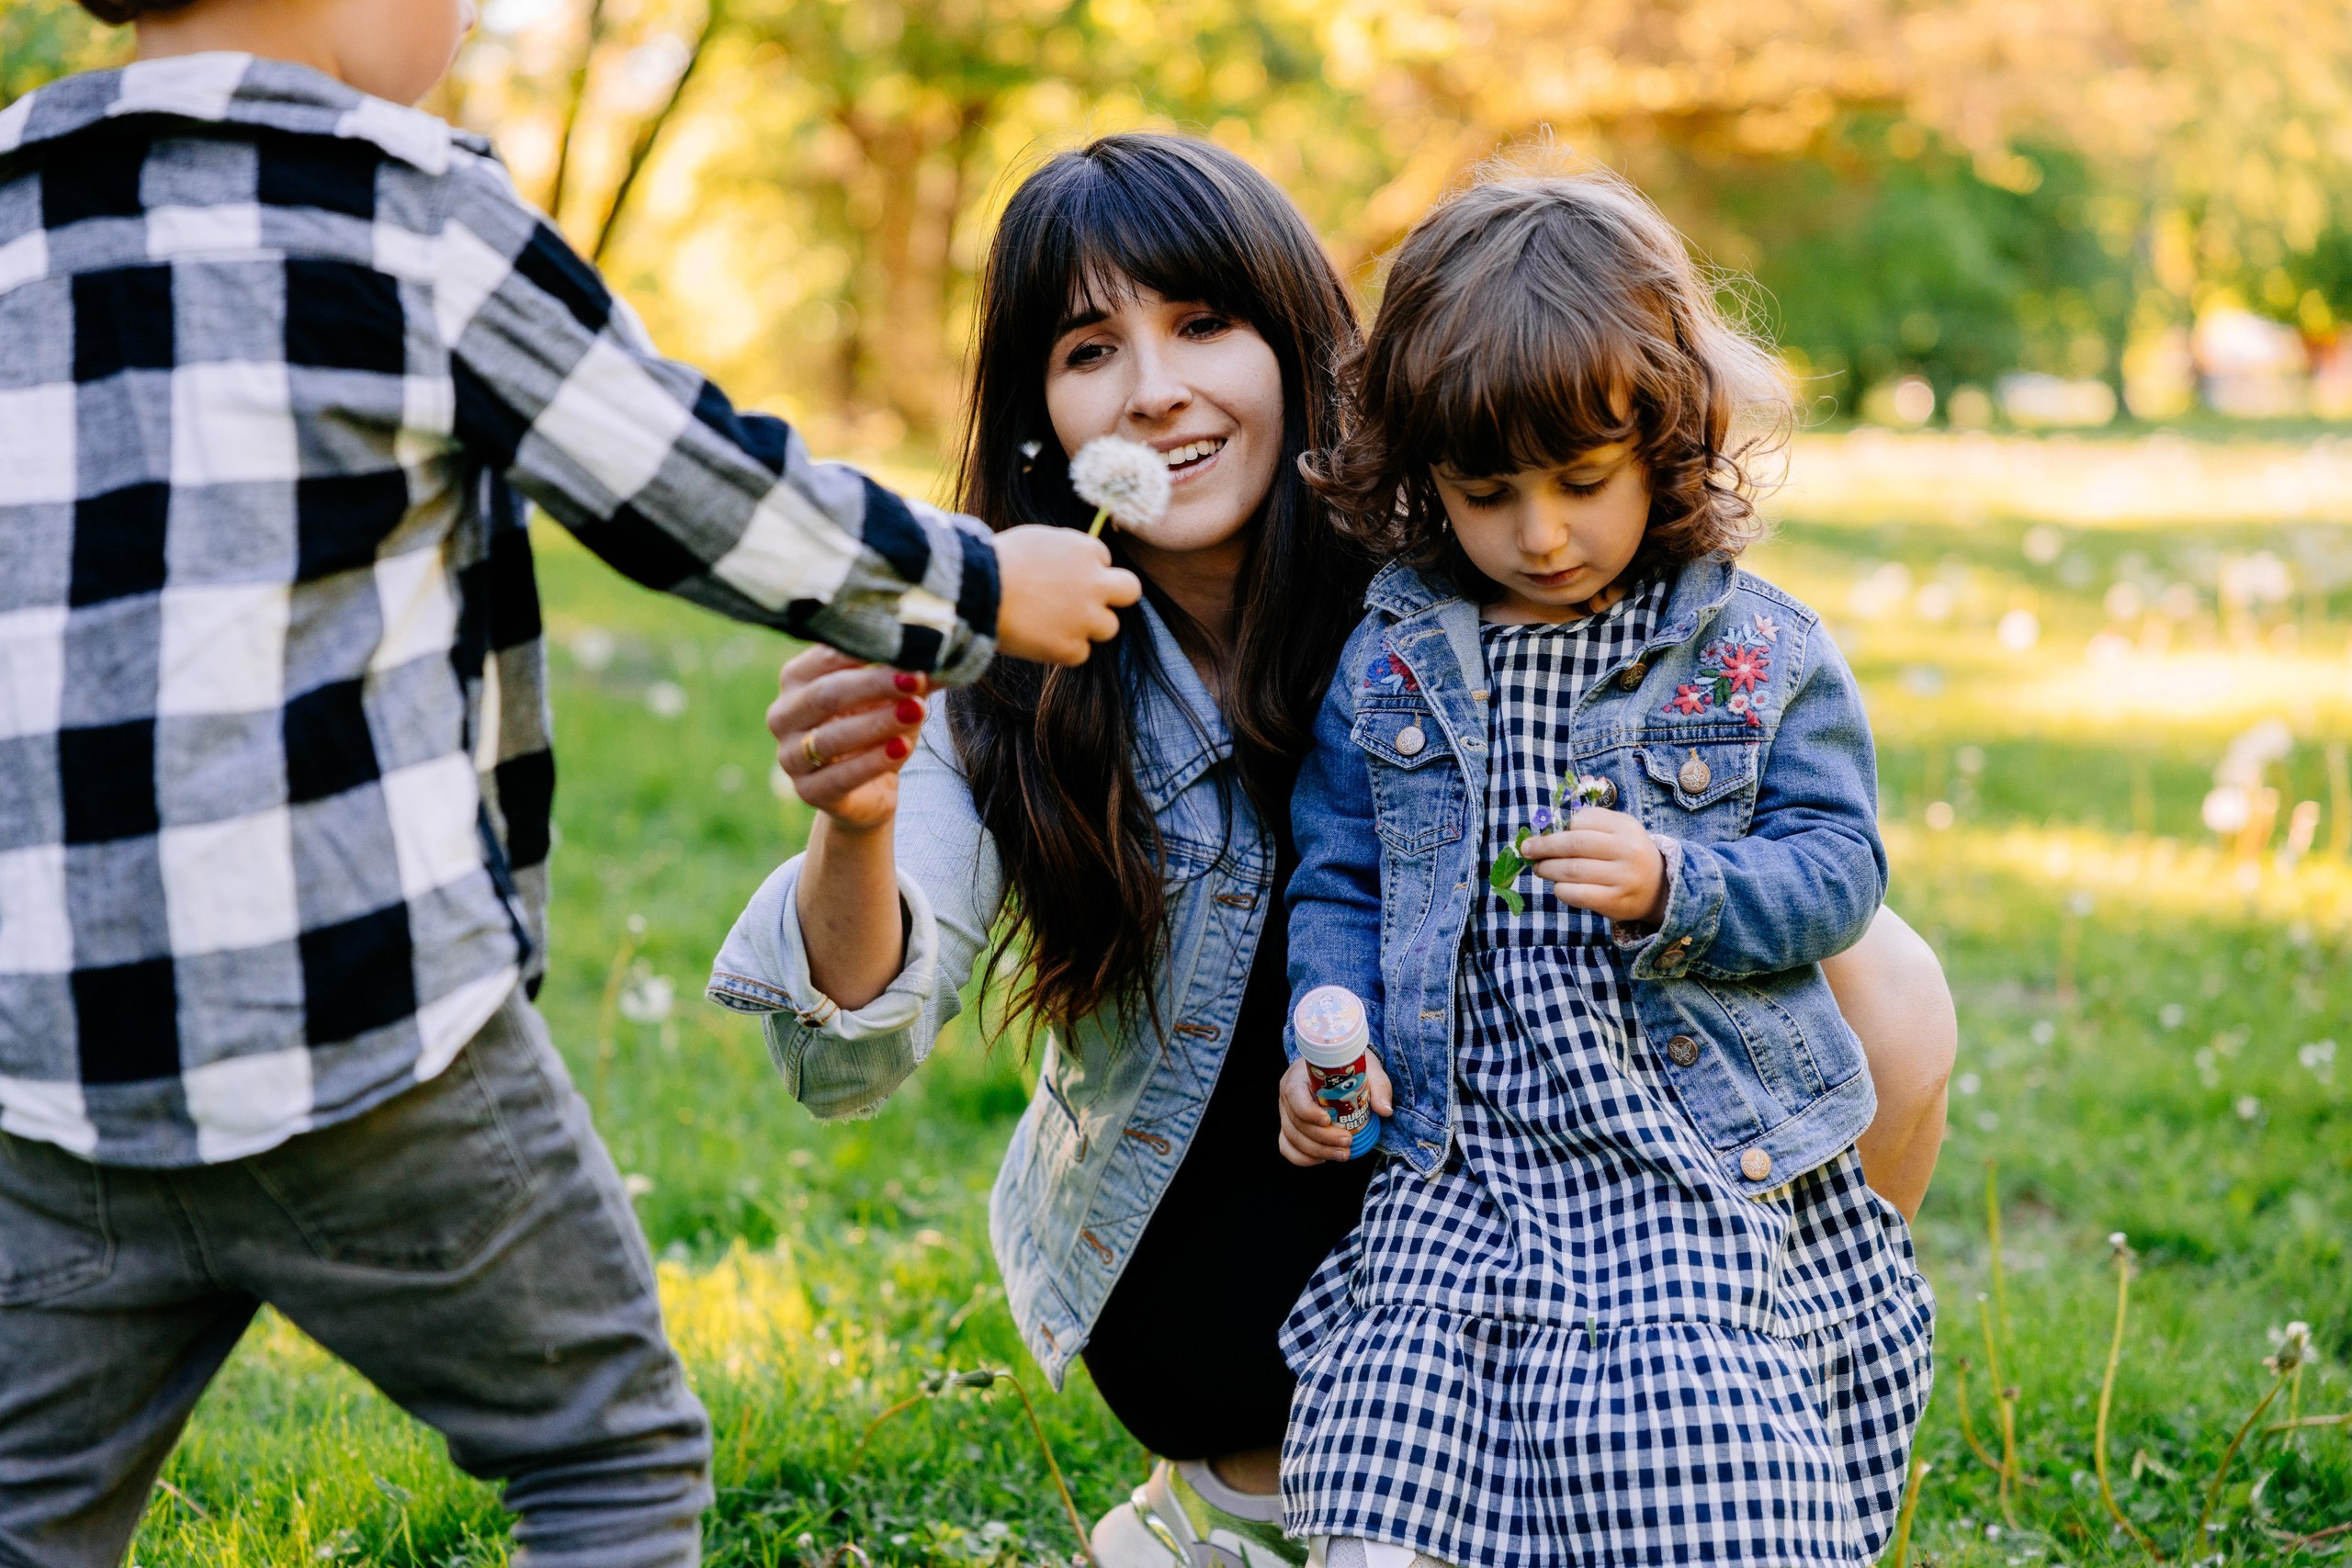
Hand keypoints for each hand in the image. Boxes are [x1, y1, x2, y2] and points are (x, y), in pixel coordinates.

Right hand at [767, 646, 929, 829]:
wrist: (867, 791)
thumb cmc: (875, 729)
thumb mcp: (895, 698)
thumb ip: (912, 676)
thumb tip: (946, 655)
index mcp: (797, 678)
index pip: (827, 656)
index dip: (867, 651)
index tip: (907, 648)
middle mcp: (783, 714)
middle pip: (827, 694)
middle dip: (874, 685)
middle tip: (915, 677)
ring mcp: (790, 755)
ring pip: (832, 736)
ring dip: (878, 722)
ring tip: (916, 711)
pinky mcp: (807, 791)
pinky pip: (840, 776)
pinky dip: (873, 761)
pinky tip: (902, 748)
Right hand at [991, 525, 1141, 665]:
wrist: (976, 590)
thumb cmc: (994, 561)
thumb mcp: (1037, 540)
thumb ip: (1063, 551)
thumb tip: (1070, 563)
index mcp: (1085, 550)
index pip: (1102, 560)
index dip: (1084, 569)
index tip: (1061, 576)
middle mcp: (1094, 584)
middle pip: (1129, 591)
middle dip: (1114, 596)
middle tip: (1088, 603)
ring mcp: (1085, 618)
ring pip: (1108, 627)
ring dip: (1087, 626)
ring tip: (1051, 623)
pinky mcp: (1070, 648)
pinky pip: (1080, 653)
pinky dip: (1062, 649)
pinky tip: (1037, 639)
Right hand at [1277, 1052, 1393, 1166]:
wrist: (1338, 1071)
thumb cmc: (1349, 1068)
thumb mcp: (1366, 1069)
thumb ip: (1378, 1086)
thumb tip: (1385, 1110)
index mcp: (1299, 1076)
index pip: (1294, 1094)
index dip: (1307, 1111)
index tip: (1328, 1120)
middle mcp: (1288, 1095)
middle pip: (1296, 1122)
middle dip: (1322, 1138)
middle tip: (1348, 1141)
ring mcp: (1286, 1114)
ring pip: (1292, 1138)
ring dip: (1317, 1151)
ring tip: (1343, 1154)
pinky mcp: (1289, 1128)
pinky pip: (1287, 1147)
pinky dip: (1303, 1158)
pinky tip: (1323, 1158)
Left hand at [1521, 807, 1667, 923]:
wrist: (1659, 889)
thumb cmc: (1628, 855)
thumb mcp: (1619, 831)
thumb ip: (1590, 826)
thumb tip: (1547, 832)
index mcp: (1626, 827)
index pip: (1583, 821)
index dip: (1562, 828)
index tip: (1550, 834)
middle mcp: (1627, 850)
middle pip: (1574, 845)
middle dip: (1544, 847)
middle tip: (1527, 850)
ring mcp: (1623, 877)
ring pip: (1572, 870)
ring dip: (1548, 869)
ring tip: (1539, 868)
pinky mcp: (1615, 902)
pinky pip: (1578, 894)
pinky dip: (1561, 889)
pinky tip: (1558, 887)